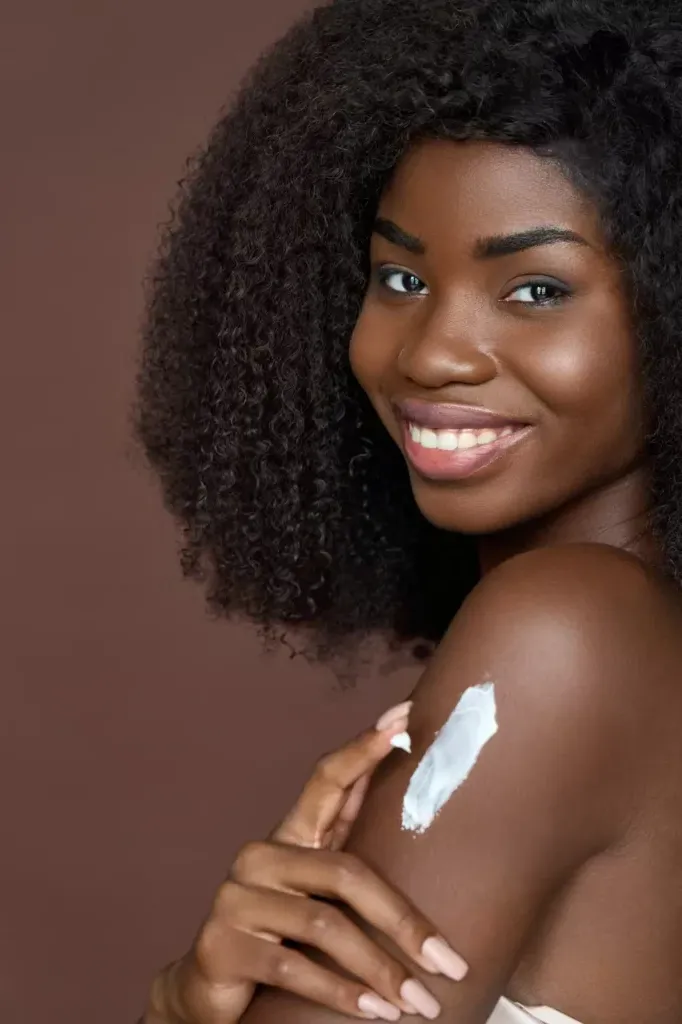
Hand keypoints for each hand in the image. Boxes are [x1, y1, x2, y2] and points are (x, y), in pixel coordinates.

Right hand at [146, 701, 467, 1022]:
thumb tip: (411, 795)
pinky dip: (343, 995)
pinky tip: (377, 1013)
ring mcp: (236, 898)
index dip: (365, 748)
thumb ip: (350, 850)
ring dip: (381, 971)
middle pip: (345, 872)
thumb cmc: (281, 935)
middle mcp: (260, 855)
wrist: (209, 991)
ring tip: (421, 1004)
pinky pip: (295, 969)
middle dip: (404, 921)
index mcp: (289, 835)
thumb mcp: (318, 892)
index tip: (405, 719)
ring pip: (326, 925)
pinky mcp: (223, 945)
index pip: (326, 778)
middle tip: (450, 962)